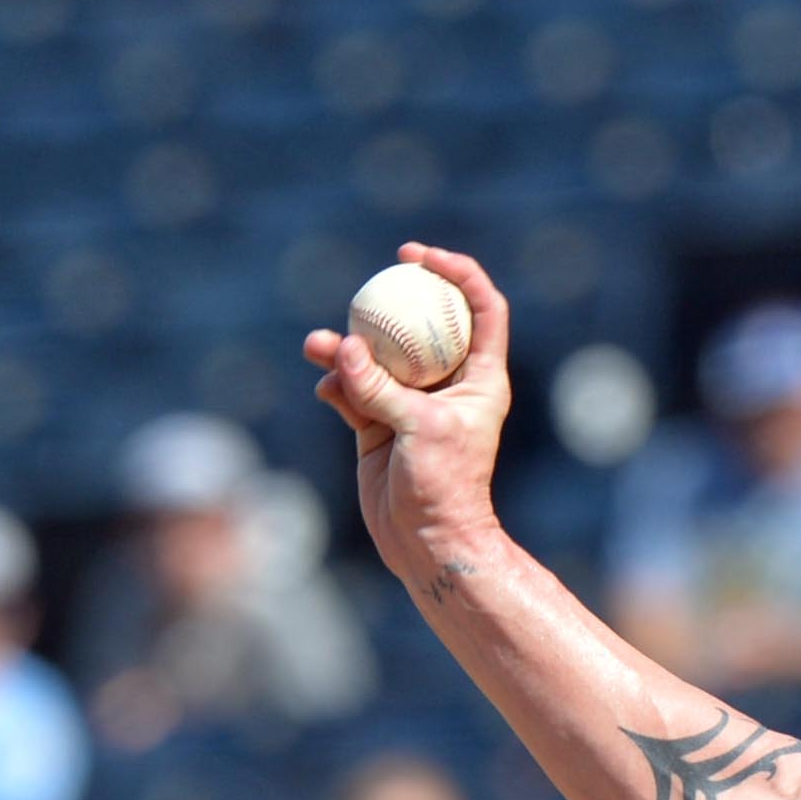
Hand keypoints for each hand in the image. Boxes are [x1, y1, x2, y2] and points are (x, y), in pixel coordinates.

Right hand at [302, 240, 512, 587]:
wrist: (425, 541)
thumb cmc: (444, 487)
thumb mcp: (418, 430)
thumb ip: (380, 387)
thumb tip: (343, 347)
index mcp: (480, 379)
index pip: (482, 309)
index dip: (459, 274)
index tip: (422, 258)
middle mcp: (447, 385)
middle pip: (423, 323)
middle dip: (392, 302)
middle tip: (371, 282)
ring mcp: (409, 403)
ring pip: (376, 356)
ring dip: (346, 347)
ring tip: (318, 346)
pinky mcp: (377, 424)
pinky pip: (351, 389)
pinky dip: (336, 384)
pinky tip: (325, 390)